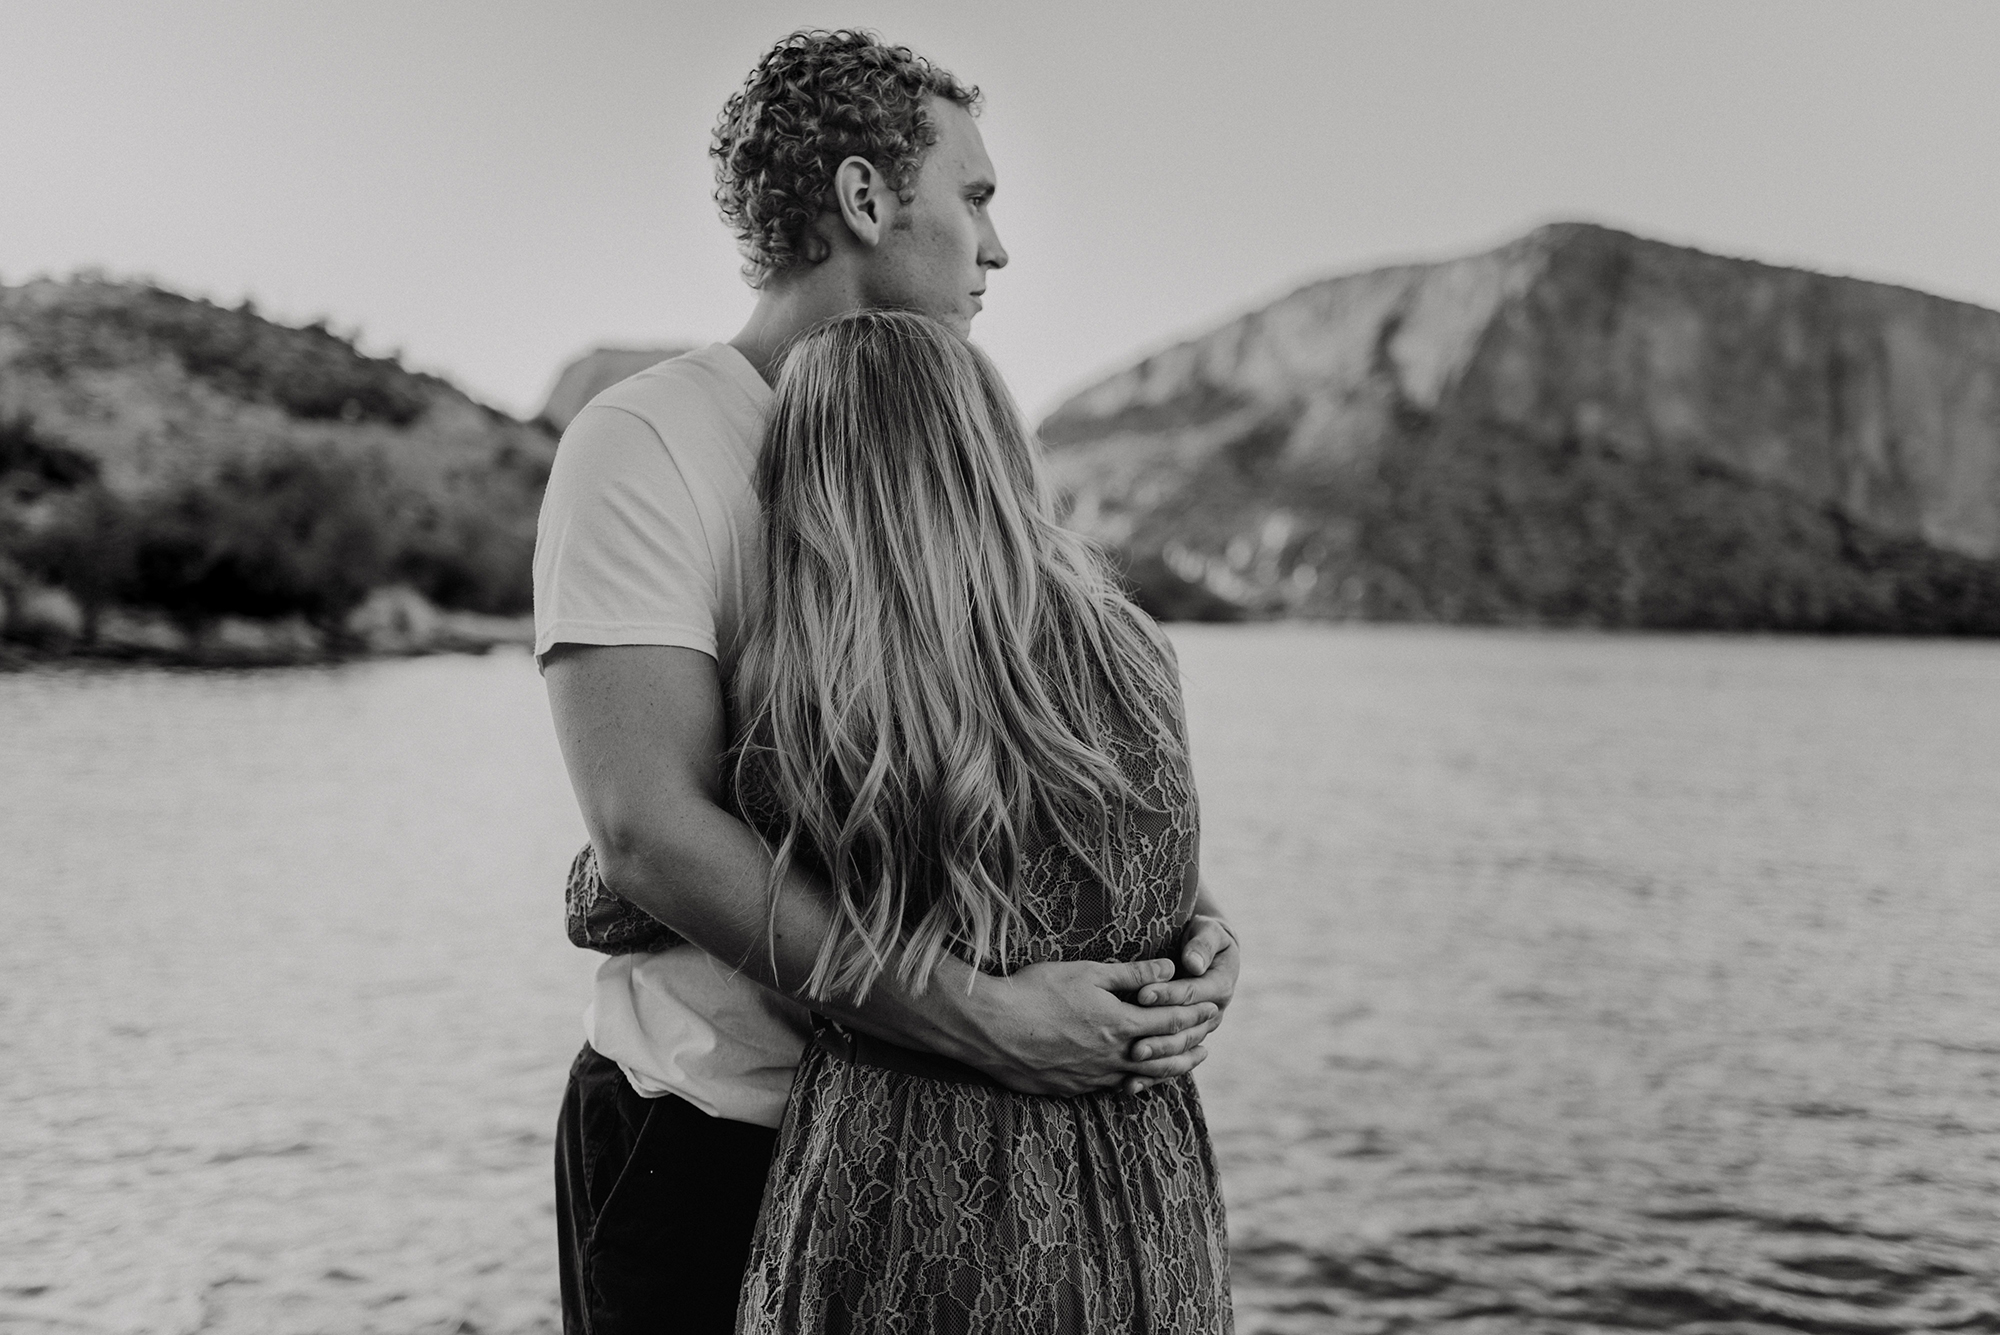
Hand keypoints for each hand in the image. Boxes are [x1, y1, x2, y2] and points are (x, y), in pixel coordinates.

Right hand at [948, 958, 1218, 1096]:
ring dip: (1169, 1069)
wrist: (992, 1028)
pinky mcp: (1072, 1088)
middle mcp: (1114, 1056)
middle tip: (1209, 1039)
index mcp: (1121, 1024)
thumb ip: (1132, 974)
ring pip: (1143, 1077)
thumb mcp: (1088, 972)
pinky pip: (1113, 1088)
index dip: (1196, 1014)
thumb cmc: (1037, 991)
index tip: (1215, 1009)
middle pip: (1166, 1055)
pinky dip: (1134, 1081)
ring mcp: (1093, 1077)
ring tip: (1186, 1063)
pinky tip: (1136, 1078)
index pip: (1172, 1021)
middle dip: (1191, 1045)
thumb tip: (1170, 970)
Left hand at [1120, 915, 1238, 1094]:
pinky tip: (1129, 1085)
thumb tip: (1194, 963)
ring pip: (1180, 1052)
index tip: (1142, 994)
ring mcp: (1199, 1031)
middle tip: (1134, 1039)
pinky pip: (1170, 1065)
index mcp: (1220, 987)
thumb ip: (1202, 944)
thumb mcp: (1209, 932)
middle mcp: (1213, 1014)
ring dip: (1157, 1058)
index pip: (1192, 994)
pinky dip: (1151, 1077)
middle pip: (1186, 1030)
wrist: (1209, 952)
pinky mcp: (1184, 1043)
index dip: (1168, 995)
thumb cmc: (1204, 936)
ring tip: (1132, 1059)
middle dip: (1159, 1035)